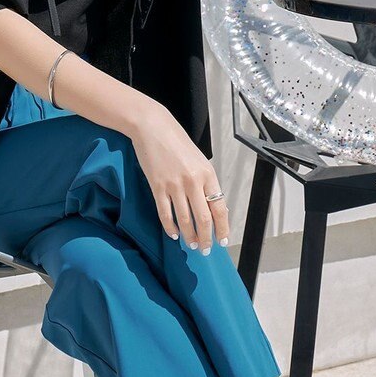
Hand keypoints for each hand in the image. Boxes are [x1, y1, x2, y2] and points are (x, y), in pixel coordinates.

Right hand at [129, 105, 229, 251]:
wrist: (153, 127)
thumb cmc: (177, 142)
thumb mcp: (199, 160)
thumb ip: (205, 182)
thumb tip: (211, 206)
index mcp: (208, 174)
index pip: (219, 208)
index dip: (222, 228)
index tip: (222, 241)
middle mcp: (193, 181)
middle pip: (204, 218)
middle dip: (206, 238)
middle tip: (204, 249)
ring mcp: (174, 185)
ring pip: (185, 219)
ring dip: (189, 236)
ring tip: (191, 244)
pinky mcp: (157, 187)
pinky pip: (165, 213)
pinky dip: (170, 227)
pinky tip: (173, 234)